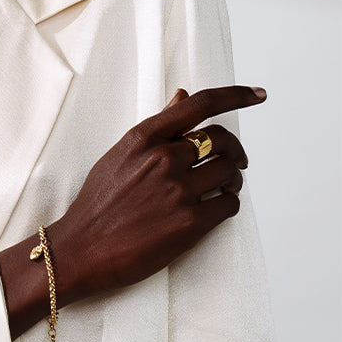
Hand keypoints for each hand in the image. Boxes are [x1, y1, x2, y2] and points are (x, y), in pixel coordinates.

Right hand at [48, 85, 264, 302]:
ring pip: (230, 171)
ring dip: (234, 178)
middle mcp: (163, 157)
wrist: (82, 247)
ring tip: (224, 186)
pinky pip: (230, 204)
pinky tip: (218, 206)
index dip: (236, 95)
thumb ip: (156, 127)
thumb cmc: (99, 201)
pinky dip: (229, 203)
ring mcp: (177, 190)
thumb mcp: (121, 153)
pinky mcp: (189, 223)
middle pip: (223, 140)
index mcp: (144, 136)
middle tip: (237, 160)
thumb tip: (181, 96)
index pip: (201, 105)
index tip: (258, 94)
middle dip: (236, 150)